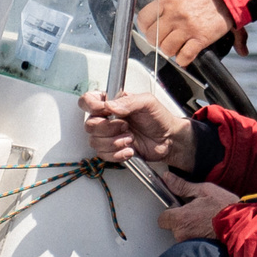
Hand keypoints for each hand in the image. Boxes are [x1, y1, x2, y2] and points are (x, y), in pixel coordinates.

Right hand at [78, 90, 194, 171]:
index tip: (106, 111)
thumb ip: (128, 101)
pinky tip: (130, 149)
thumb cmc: (159, 118)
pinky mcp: (113, 150)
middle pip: (89, 125)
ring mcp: (108, 136)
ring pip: (95, 142)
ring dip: (115, 142)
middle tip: (125, 126)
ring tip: (131, 139)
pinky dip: (118, 154)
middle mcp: (107, 119)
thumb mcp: (147, 102)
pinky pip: (103, 155)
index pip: (87, 101)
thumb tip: (110, 105)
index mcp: (112, 103)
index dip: (92, 107)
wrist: (168, 139)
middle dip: (108, 128)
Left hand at [137, 0, 240, 64]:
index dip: (145, 26)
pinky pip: (185, 55)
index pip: (143, 19)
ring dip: (170, 50)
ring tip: (175, 45)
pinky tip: (185, 54)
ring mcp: (188, 27)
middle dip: (156, 40)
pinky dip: (183, 59)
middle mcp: (175, 14)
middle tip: (164, 38)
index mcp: (167, 0)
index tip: (150, 28)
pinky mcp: (201, 38)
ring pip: (167, 48)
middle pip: (153, 37)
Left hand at [158, 170, 240, 241]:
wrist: (241, 224)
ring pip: (183, 234)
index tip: (179, 208)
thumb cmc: (224, 207)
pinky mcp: (198, 248)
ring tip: (204, 220)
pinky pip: (192, 241)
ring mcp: (190, 243)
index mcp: (180, 218)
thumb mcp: (204, 190)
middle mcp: (182, 233)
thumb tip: (167, 178)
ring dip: (190, 228)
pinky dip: (197, 235)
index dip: (170, 212)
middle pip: (173, 227)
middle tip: (196, 212)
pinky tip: (207, 228)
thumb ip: (182, 186)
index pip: (162, 219)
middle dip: (182, 220)